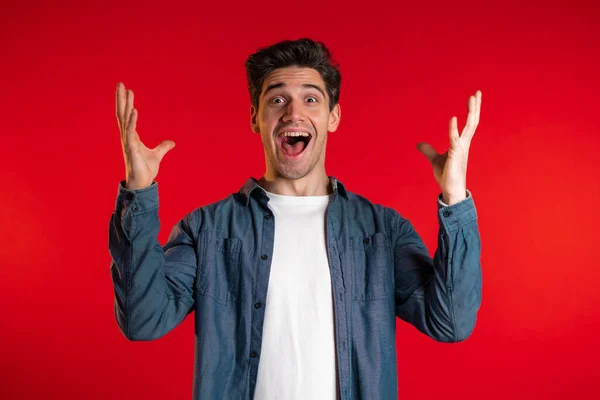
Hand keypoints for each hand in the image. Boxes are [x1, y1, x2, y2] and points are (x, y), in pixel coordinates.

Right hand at [116, 82, 175, 189]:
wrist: (142, 183)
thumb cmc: (145, 170)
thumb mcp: (157, 155)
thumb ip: (163, 147)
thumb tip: (172, 142)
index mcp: (132, 136)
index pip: (127, 116)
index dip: (126, 103)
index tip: (127, 90)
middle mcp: (127, 137)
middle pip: (122, 113)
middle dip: (121, 98)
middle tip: (120, 83)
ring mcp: (128, 142)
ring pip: (125, 119)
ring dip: (126, 105)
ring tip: (128, 91)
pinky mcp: (131, 148)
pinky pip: (130, 132)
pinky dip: (132, 121)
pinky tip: (134, 110)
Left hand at [416, 90, 481, 204]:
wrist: (450, 191)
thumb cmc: (446, 176)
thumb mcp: (435, 160)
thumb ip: (429, 151)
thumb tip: (419, 144)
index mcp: (461, 144)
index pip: (469, 124)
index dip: (472, 111)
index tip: (474, 97)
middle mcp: (464, 144)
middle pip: (472, 122)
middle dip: (475, 107)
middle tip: (478, 92)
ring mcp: (461, 149)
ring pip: (469, 127)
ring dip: (471, 112)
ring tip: (472, 98)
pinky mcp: (455, 156)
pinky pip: (454, 140)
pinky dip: (453, 129)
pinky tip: (453, 118)